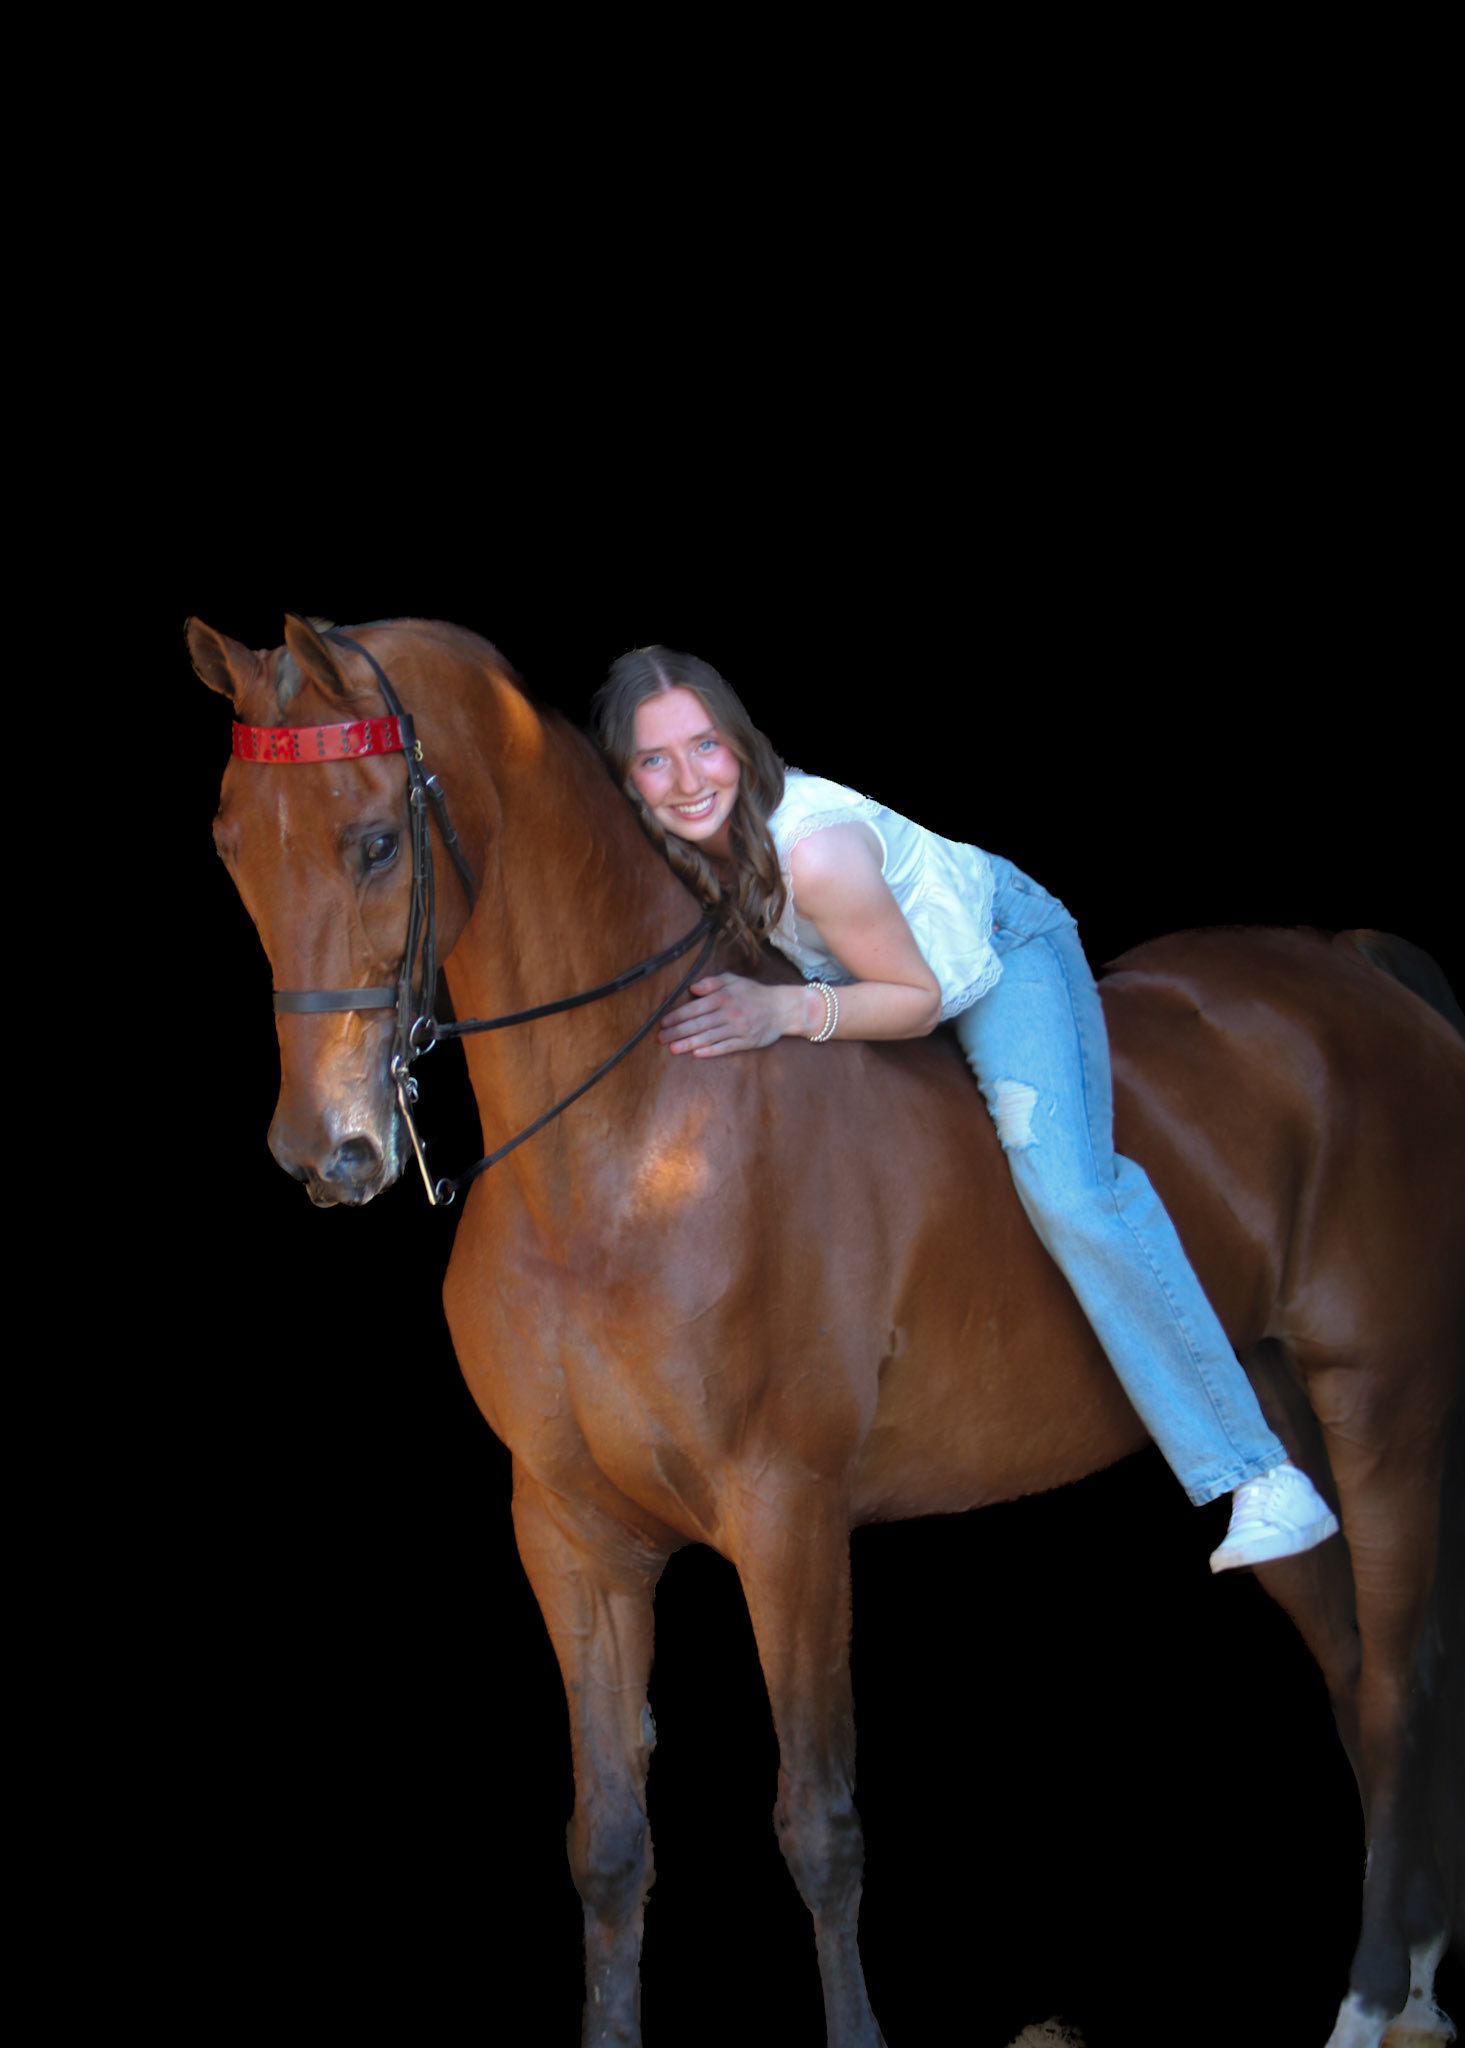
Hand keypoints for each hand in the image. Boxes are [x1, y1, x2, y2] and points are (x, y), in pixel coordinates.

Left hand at [658, 974, 805, 1055]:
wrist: (782, 1008)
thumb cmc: (754, 993)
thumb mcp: (734, 980)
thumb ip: (712, 982)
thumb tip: (692, 988)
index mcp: (724, 997)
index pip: (695, 1008)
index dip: (677, 1016)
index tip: (663, 1022)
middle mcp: (729, 1013)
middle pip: (699, 1024)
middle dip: (677, 1032)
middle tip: (661, 1038)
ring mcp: (738, 1028)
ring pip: (709, 1037)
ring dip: (689, 1043)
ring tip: (673, 1048)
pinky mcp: (746, 1041)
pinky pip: (725, 1047)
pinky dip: (711, 1050)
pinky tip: (697, 1054)